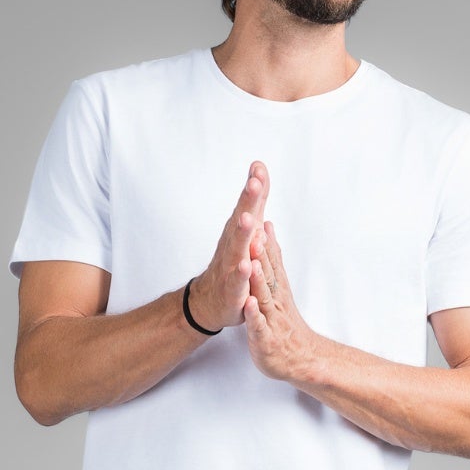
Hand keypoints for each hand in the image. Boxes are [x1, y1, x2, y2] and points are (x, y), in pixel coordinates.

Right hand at [187, 163, 267, 332]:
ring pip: (237, 248)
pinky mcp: (232, 290)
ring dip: (242, 233)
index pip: (248, 205)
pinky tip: (246, 265)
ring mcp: (231, 267)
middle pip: (241, 220)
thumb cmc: (231, 261)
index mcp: (239, 230)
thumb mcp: (247, 228)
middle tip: (254, 183)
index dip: (254, 188)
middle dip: (248, 202)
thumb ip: (255, 200)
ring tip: (248, 218)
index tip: (259, 168)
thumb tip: (259, 168)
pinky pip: (237, 282)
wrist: (209, 301)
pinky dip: (241, 274)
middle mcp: (233, 245)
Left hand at [244, 219, 321, 380]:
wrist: (301, 359)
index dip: (263, 239)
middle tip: (255, 229)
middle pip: (268, 273)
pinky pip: (259, 326)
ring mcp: (271, 319)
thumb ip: (274, 258)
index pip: (271, 260)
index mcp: (277, 288)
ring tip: (253, 262)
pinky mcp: (265, 338)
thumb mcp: (279, 287)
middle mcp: (276, 300)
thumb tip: (269, 229)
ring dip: (259, 279)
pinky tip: (250, 304)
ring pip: (264, 296)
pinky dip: (255, 315)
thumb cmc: (285, 324)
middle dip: (261, 252)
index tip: (258, 214)